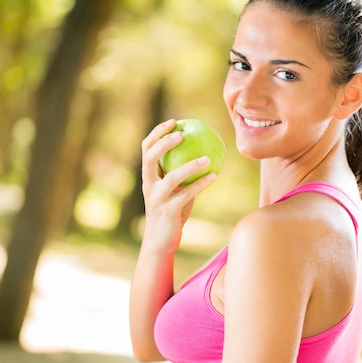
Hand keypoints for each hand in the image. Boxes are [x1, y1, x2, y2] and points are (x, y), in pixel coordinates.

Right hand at [140, 119, 216, 253]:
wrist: (160, 240)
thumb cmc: (172, 211)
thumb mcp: (174, 190)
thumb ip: (182, 173)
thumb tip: (205, 151)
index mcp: (148, 177)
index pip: (147, 149)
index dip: (157, 133)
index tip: (174, 122)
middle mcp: (149, 185)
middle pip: (150, 158)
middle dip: (164, 143)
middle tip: (182, 134)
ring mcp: (157, 199)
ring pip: (171, 178)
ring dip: (190, 166)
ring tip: (206, 158)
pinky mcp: (168, 211)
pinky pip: (187, 194)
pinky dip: (201, 184)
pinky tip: (215, 176)